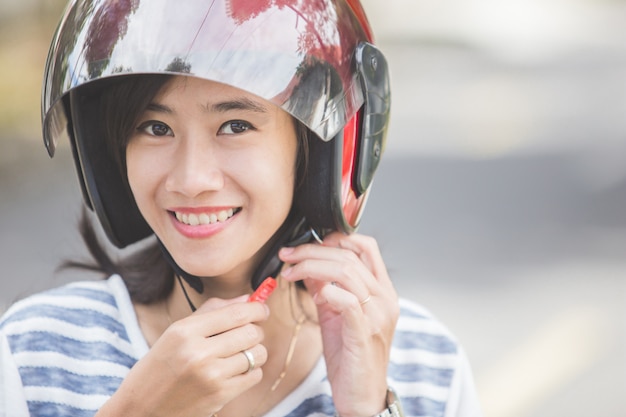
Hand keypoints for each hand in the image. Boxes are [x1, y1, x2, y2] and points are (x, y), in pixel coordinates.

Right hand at [97, 296, 268, 416]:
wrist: (141, 408)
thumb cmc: (160, 367)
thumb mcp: (176, 333)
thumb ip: (212, 311)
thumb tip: (248, 299)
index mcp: (185, 331)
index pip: (235, 313)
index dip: (256, 309)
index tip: (261, 309)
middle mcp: (198, 352)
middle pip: (251, 332)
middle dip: (256, 330)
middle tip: (249, 333)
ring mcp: (211, 376)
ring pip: (257, 354)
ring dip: (255, 352)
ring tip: (240, 353)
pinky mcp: (220, 395)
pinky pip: (254, 375)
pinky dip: (251, 371)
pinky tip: (235, 371)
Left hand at [279, 232, 398, 416]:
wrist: (361, 395)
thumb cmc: (350, 356)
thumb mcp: (335, 314)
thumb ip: (325, 287)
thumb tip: (307, 264)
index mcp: (382, 290)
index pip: (366, 247)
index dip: (336, 238)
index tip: (307, 243)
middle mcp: (385, 298)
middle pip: (349, 256)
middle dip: (312, 250)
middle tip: (288, 255)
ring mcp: (378, 315)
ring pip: (346, 272)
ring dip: (311, 266)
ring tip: (290, 272)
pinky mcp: (365, 332)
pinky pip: (348, 300)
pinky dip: (327, 290)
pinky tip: (314, 293)